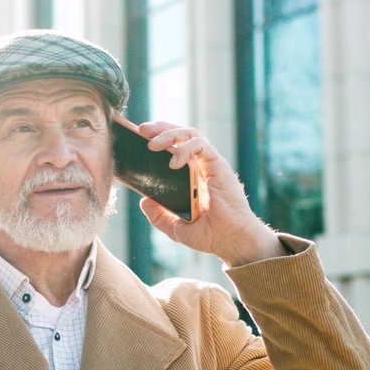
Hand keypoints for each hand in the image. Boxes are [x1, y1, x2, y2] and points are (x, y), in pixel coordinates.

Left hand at [137, 121, 286, 267]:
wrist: (232, 240)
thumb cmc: (210, 235)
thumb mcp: (176, 229)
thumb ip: (159, 217)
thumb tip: (144, 201)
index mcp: (189, 178)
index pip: (172, 148)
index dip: (156, 139)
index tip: (137, 138)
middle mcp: (198, 167)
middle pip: (179, 136)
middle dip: (159, 129)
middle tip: (141, 131)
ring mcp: (208, 164)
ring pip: (189, 134)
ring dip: (169, 134)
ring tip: (153, 145)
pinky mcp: (218, 164)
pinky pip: (201, 145)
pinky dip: (185, 148)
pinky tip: (174, 162)